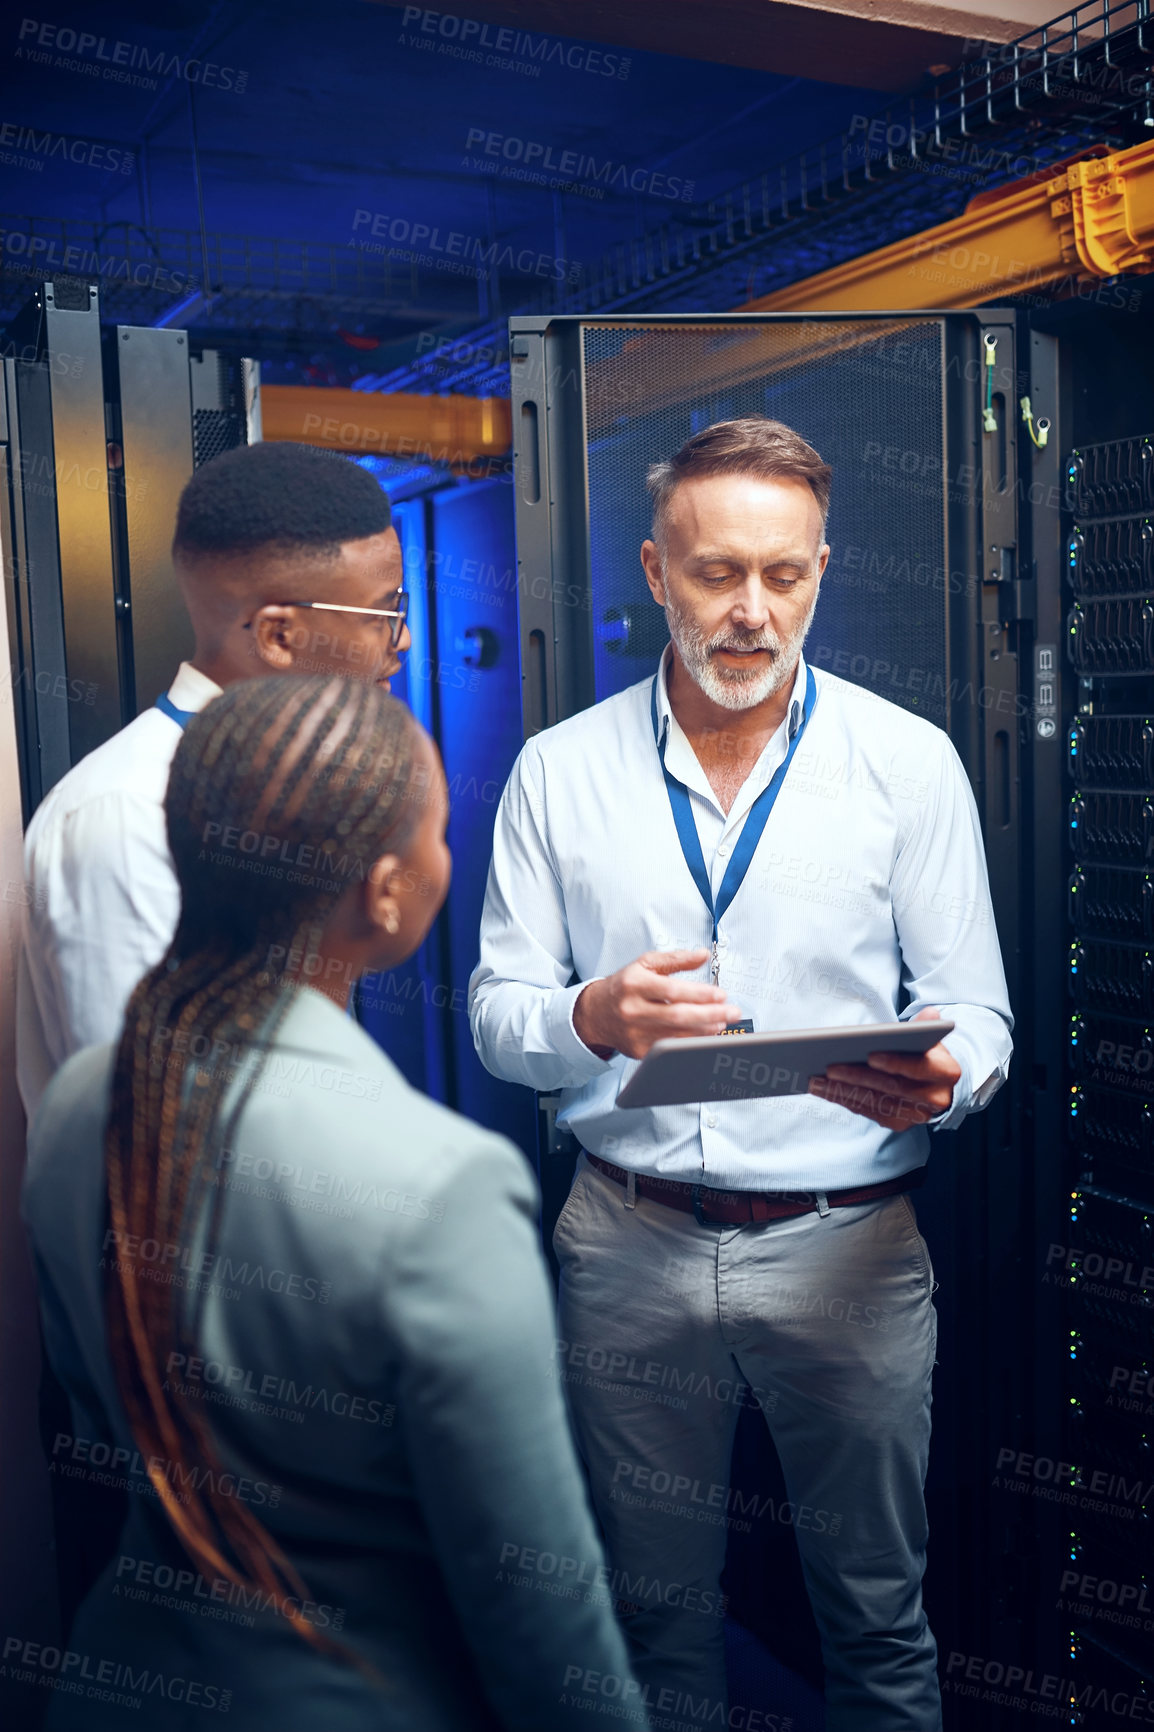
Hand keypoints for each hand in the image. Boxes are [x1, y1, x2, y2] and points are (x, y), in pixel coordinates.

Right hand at [573, 948, 744, 1060]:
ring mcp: (634, 1033)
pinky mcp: (638, 1051)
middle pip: (678, 1016)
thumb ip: (675, 959)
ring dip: (705, 1030)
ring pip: (676, 1036)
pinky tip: (705, 1035)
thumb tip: (702, 955)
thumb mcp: (645, 964)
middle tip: (732, 1012)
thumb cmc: (624, 986)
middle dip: (710, 1015)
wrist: (596, 1013)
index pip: (672, 991)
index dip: (700, 994)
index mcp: (634, 984)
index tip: (721, 994)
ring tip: (722, 1023)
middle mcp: (632, 1010)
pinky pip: (670, 1049)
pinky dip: (691, 1043)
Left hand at [806, 1007, 960, 1130]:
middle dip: (857, 1078)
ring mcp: (916, 1114)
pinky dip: (845, 1101)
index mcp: (946, 1072)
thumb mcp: (929, 1037)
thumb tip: (930, 1012)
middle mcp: (935, 1098)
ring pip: (876, 1103)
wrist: (938, 1083)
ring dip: (843, 1092)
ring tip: (816, 1080)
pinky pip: (868, 1112)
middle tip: (829, 1067)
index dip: (895, 1063)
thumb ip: (926, 1025)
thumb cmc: (925, 1053)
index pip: (919, 1068)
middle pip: (891, 1088)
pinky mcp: (899, 1123)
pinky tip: (824, 1090)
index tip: (870, 1055)